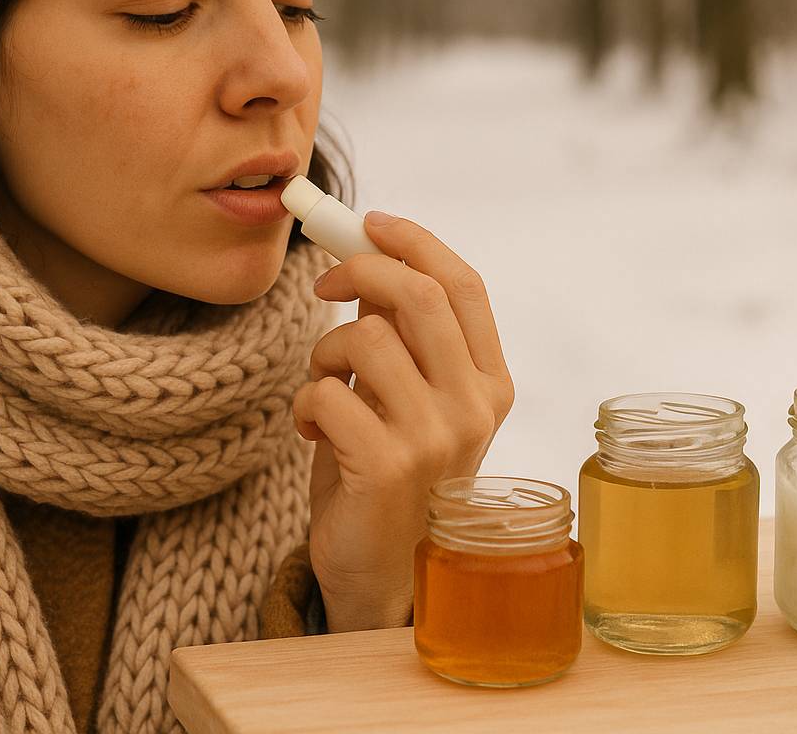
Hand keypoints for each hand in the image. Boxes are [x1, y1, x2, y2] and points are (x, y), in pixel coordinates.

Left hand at [292, 210, 514, 632]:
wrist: (381, 574)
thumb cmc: (386, 472)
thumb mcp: (404, 397)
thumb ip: (401, 336)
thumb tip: (371, 258)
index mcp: (490, 383)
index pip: (464, 284)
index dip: (414, 241)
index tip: (368, 222)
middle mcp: (475, 408)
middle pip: (418, 295)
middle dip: (359, 271)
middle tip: (323, 285)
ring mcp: (436, 439)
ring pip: (365, 337)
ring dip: (324, 351)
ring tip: (324, 387)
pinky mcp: (387, 466)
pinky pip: (327, 391)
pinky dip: (306, 401)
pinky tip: (314, 429)